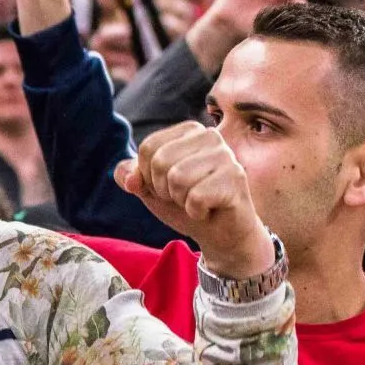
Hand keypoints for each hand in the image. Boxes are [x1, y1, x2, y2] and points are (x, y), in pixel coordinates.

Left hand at [114, 122, 274, 279]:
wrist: (219, 233)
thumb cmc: (185, 203)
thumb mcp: (150, 187)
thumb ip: (131, 175)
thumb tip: (129, 179)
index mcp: (188, 131)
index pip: (148, 147)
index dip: (148, 176)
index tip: (167, 186)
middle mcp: (209, 135)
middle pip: (160, 161)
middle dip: (164, 189)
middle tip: (183, 196)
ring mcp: (226, 155)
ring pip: (178, 178)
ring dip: (180, 200)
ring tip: (196, 201)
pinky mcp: (235, 178)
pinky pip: (196, 197)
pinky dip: (195, 211)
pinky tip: (208, 209)